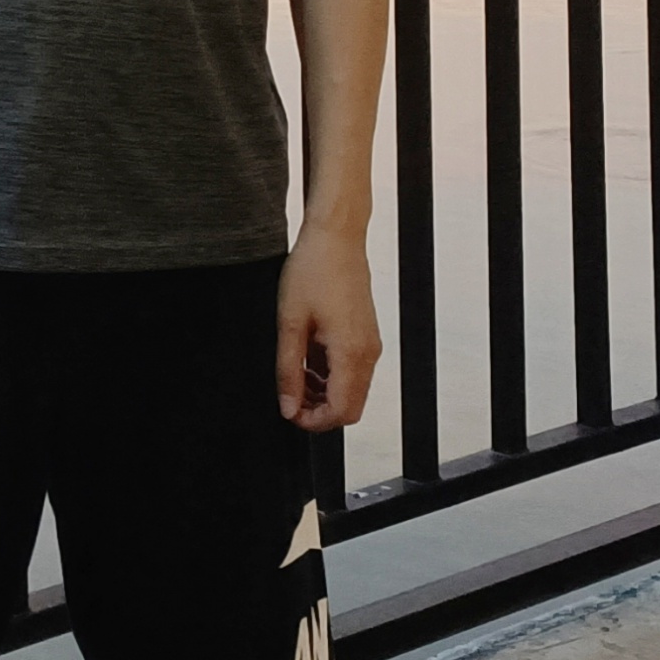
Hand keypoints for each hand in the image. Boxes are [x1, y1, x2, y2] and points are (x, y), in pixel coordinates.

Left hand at [275, 224, 379, 433]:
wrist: (336, 237)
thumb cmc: (313, 270)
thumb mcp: (290, 322)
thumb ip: (288, 370)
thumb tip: (288, 408)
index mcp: (351, 352)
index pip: (341, 412)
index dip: (313, 422)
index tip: (290, 413)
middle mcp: (367, 353)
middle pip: (350, 407)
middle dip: (320, 411)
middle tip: (290, 397)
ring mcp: (370, 344)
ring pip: (353, 391)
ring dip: (324, 394)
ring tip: (295, 375)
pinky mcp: (367, 335)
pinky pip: (354, 371)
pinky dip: (332, 376)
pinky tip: (307, 358)